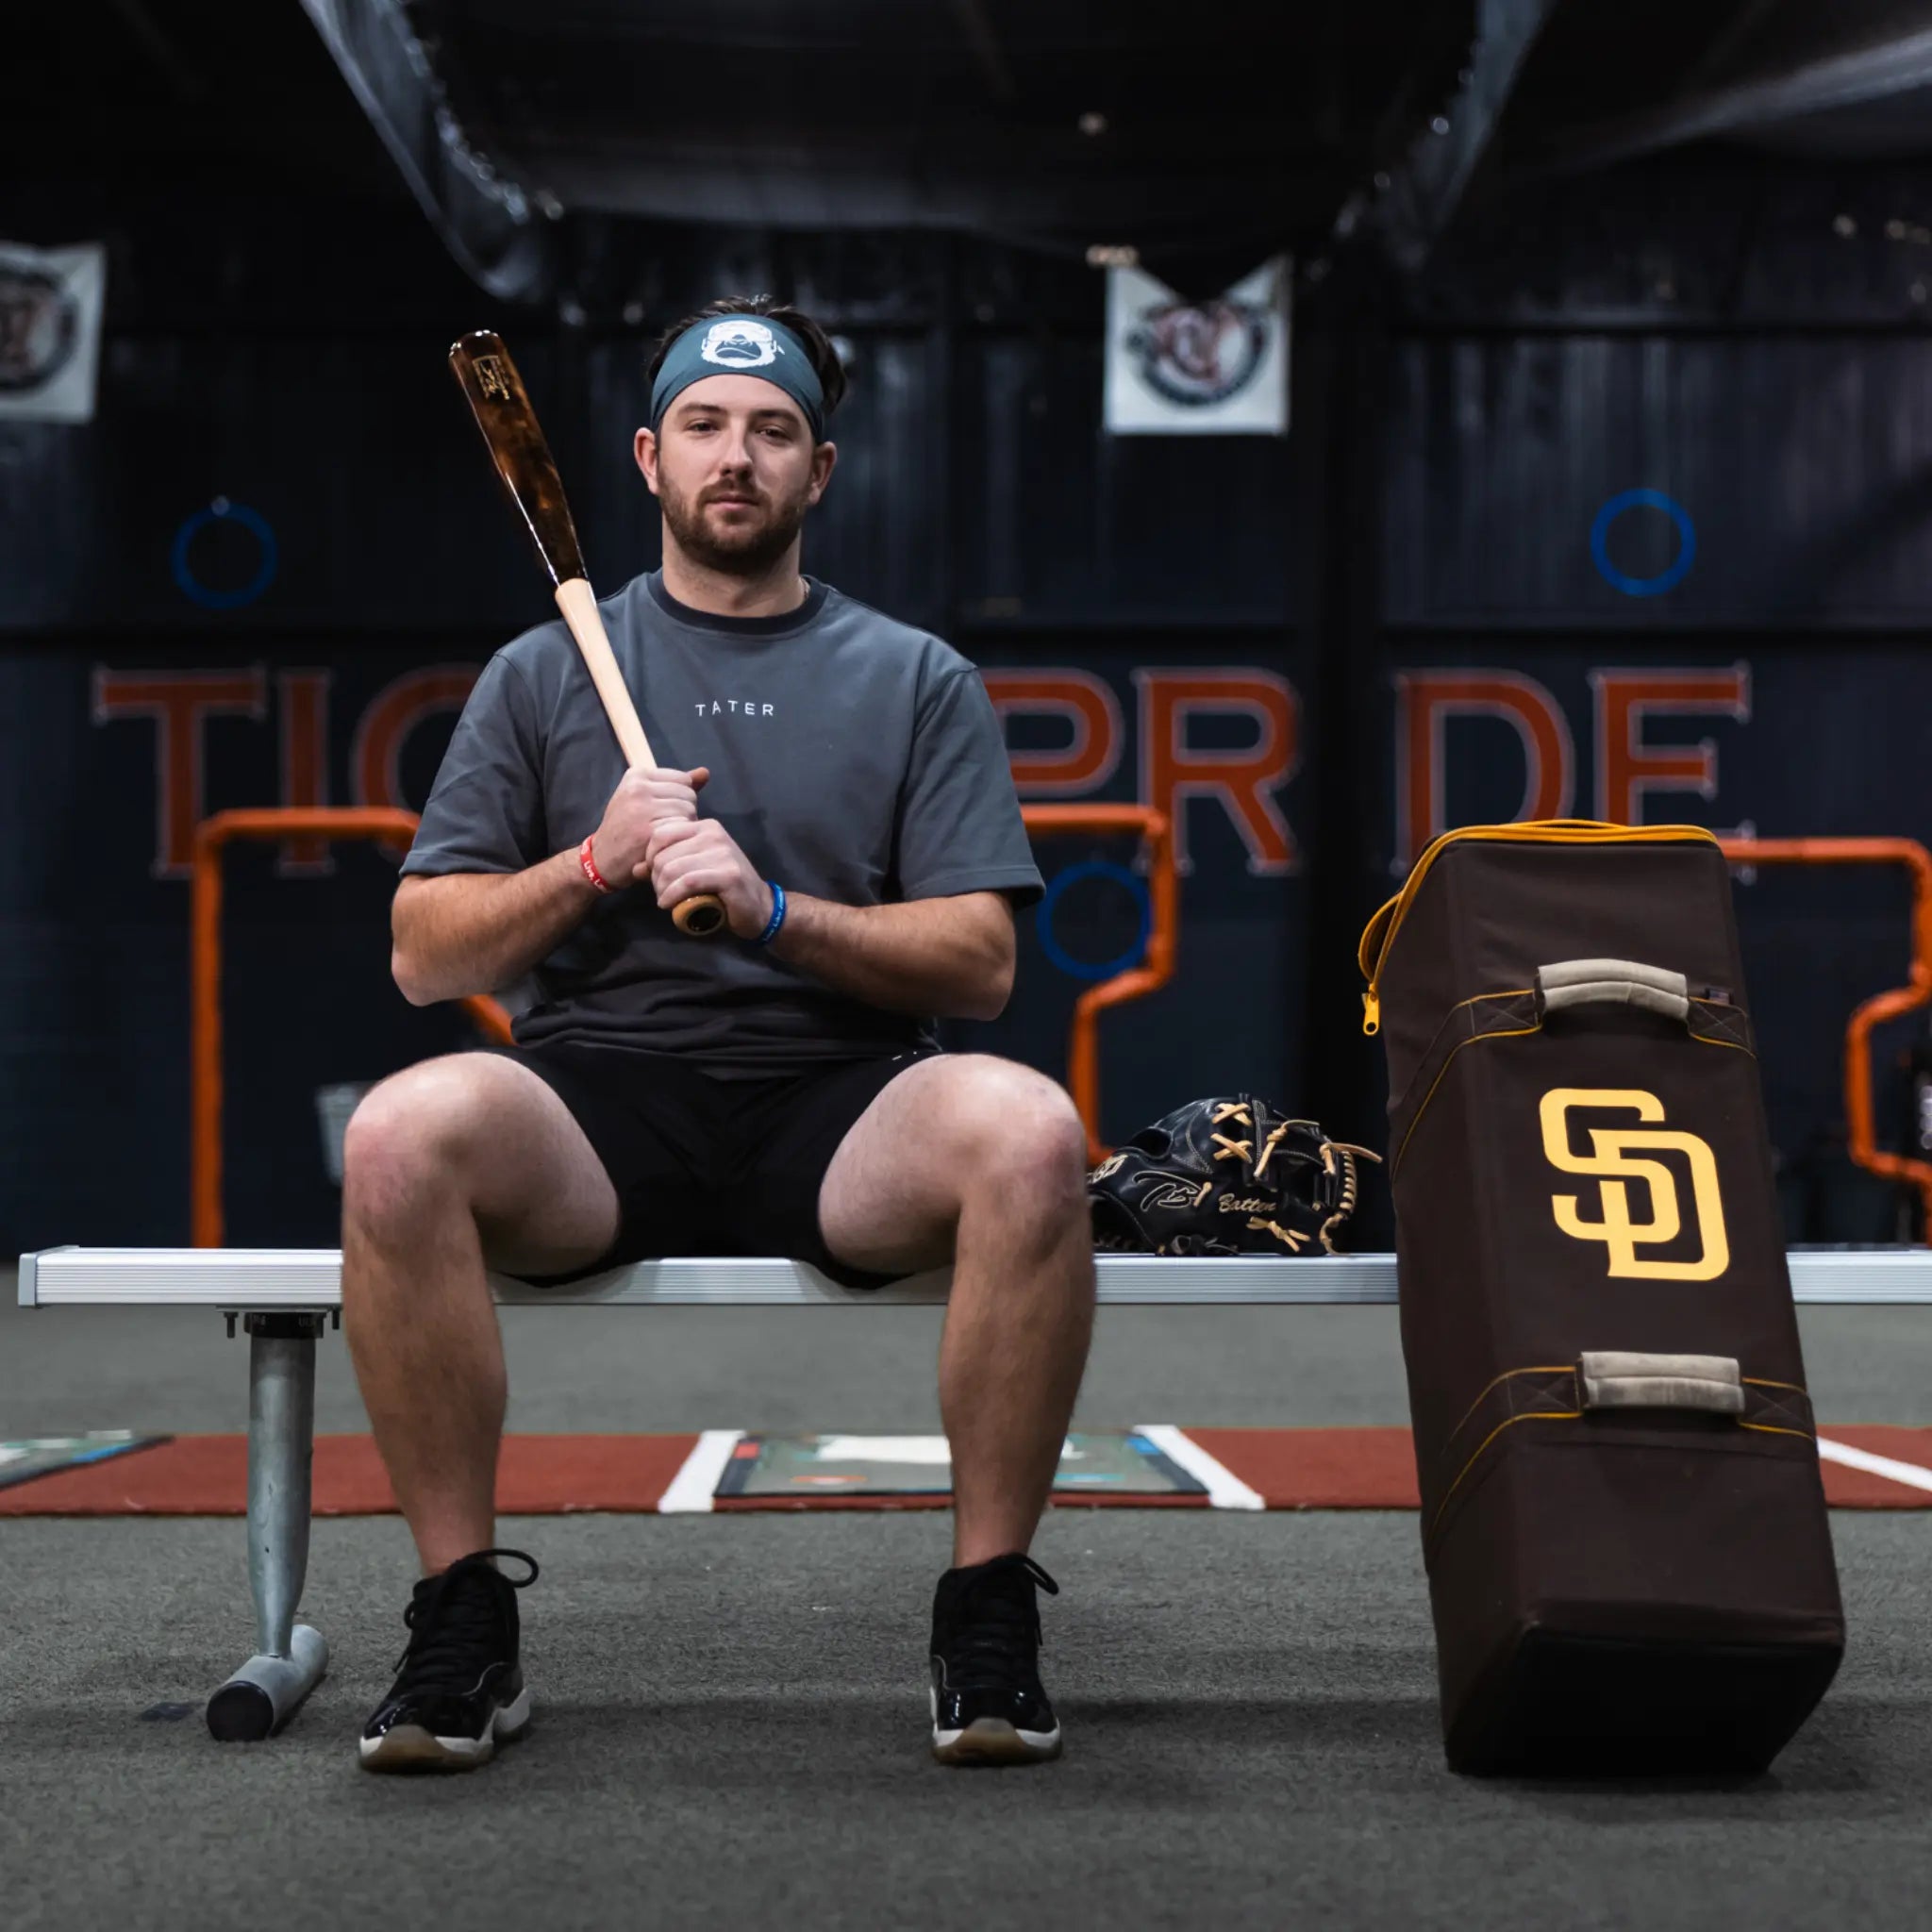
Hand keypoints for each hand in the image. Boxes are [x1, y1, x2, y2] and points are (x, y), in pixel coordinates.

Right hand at [589, 765, 707, 887]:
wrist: (602, 859)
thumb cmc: (626, 828)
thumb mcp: (644, 799)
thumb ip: (675, 785)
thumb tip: (705, 772)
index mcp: (637, 775)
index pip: (683, 780)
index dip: (680, 799)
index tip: (662, 812)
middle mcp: (638, 787)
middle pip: (689, 795)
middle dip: (684, 812)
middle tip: (664, 827)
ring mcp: (643, 808)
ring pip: (689, 811)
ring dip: (684, 827)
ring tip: (665, 836)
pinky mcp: (650, 830)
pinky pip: (683, 828)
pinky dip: (679, 839)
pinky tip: (666, 846)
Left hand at [643, 817, 774, 940]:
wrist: (759, 908)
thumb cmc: (723, 890)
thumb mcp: (691, 872)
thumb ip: (665, 867)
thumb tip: (635, 868)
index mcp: (704, 826)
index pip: (661, 834)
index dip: (649, 857)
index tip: (654, 876)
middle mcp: (714, 834)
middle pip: (664, 853)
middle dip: (655, 878)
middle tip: (661, 893)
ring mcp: (723, 852)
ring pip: (673, 868)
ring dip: (662, 890)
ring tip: (665, 900)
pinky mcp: (729, 874)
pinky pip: (688, 882)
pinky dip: (673, 895)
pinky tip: (669, 904)